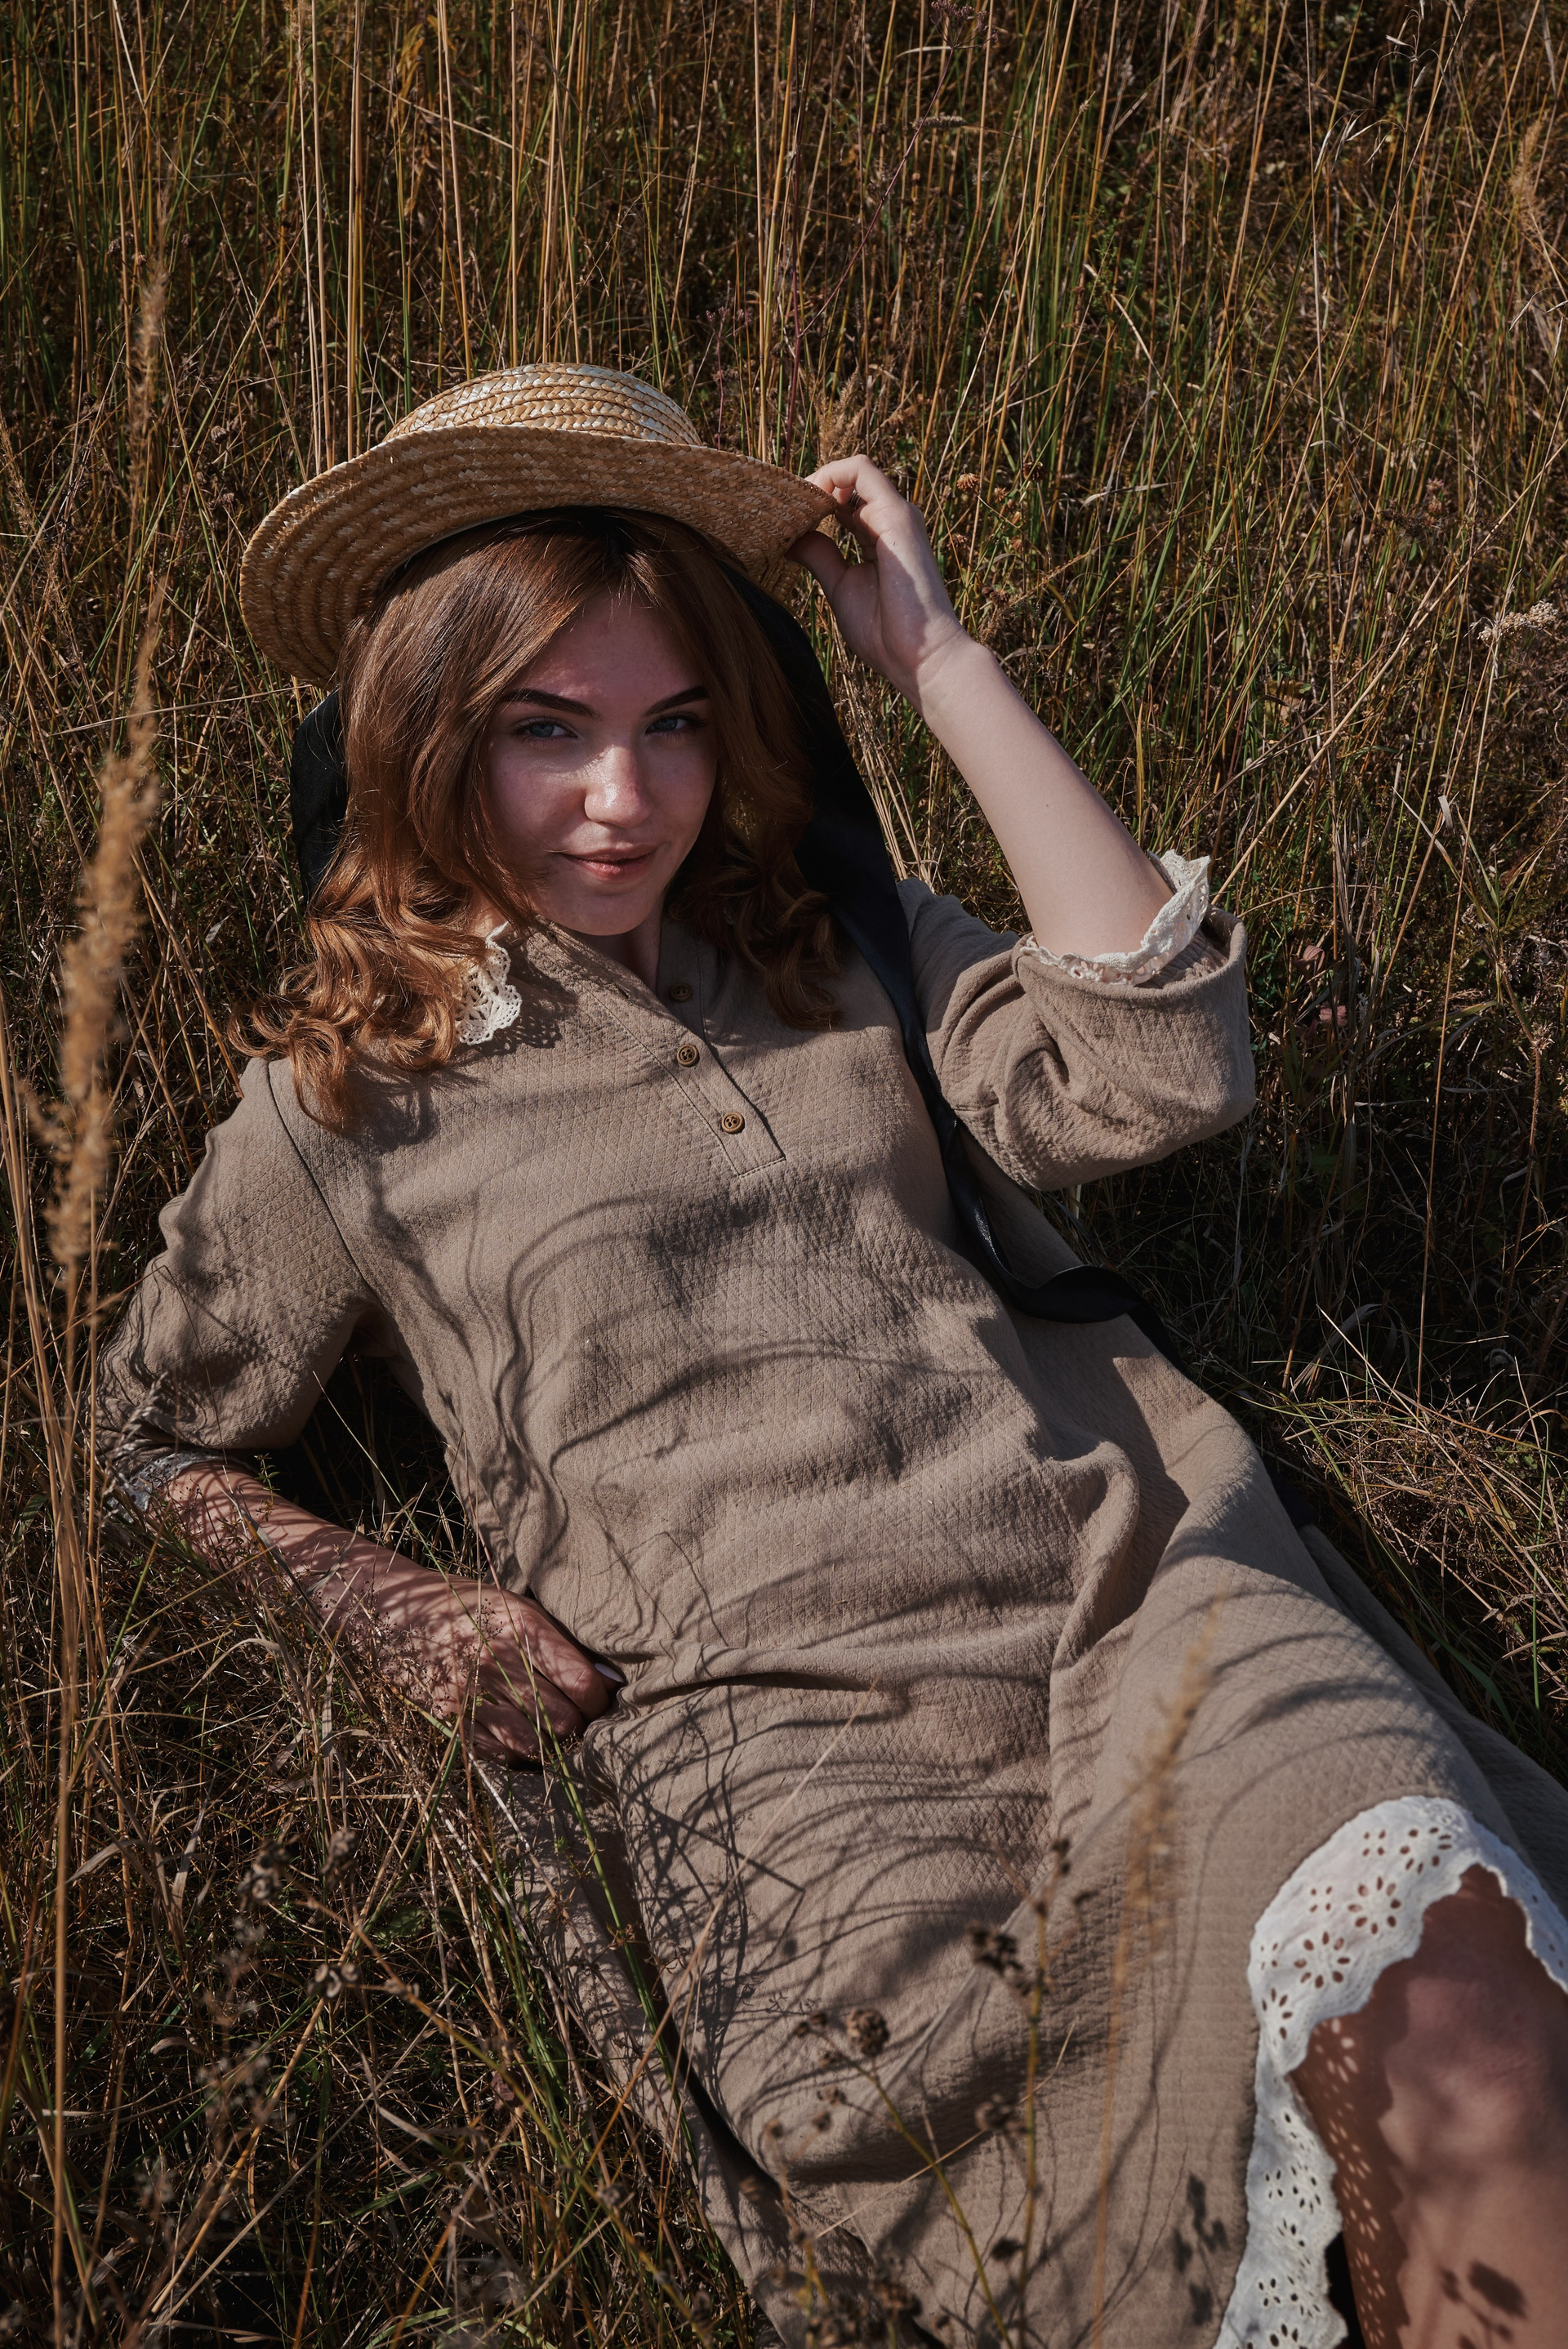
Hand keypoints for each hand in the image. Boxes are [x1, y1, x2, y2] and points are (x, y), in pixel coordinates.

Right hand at [326, 1559, 614, 1765]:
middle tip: (577, 1721)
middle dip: (579, 1727)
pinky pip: (498, 1755)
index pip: (582, 1684)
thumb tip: (610, 1680)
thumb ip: (563, 1642)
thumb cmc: (466, 1606)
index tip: (599, 1702)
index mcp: (521, 1627)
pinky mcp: (448, 1721)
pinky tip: (519, 1738)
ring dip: (550, 1745)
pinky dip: (517, 1754)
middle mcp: (496, 1662)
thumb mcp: (517, 1607)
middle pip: (563, 1721)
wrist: (393, 1612)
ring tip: (551, 1733)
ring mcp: (469, 1695)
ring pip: (533, 1745)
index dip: (600, 1701)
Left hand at [789, 454, 969, 711]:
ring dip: (815, 481)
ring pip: (852, 470)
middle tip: (778, 512)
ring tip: (790, 508)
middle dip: (808, 489)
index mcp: (878, 534)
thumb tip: (792, 538)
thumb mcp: (840, 586)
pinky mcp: (896, 515)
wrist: (919, 657)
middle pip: (845, 483)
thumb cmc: (884, 632)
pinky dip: (828, 476)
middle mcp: (889, 518)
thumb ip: (820, 556)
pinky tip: (807, 501)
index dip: (810, 503)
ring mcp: (895, 514)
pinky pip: (860, 471)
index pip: (842, 500)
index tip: (782, 521)